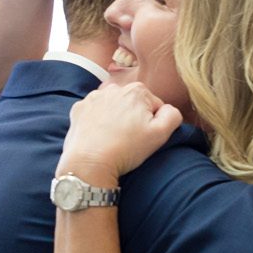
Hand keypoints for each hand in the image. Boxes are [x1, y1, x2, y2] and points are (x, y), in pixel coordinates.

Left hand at [60, 81, 182, 179]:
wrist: (89, 163)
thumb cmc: (126, 149)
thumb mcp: (161, 134)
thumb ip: (173, 115)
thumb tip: (168, 109)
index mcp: (137, 90)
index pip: (154, 106)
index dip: (153, 123)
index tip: (144, 136)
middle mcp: (114, 88)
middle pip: (133, 104)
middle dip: (134, 118)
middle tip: (130, 139)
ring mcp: (93, 97)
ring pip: (113, 107)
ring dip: (115, 118)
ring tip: (114, 139)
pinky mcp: (79, 109)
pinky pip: (94, 112)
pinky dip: (97, 122)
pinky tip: (99, 136)